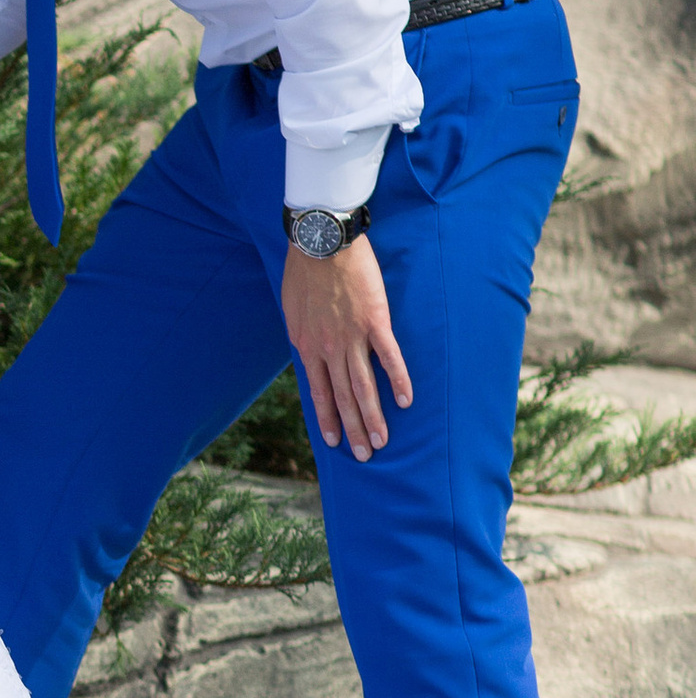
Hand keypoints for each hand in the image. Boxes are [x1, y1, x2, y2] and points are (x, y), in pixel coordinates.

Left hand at [284, 235, 410, 460]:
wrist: (320, 241)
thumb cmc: (303, 271)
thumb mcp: (292, 310)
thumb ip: (302, 336)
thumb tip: (308, 353)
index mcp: (306, 347)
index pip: (319, 392)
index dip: (327, 418)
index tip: (335, 441)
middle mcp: (328, 348)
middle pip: (343, 397)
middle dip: (354, 429)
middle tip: (364, 456)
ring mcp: (352, 337)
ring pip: (363, 385)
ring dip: (374, 416)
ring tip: (382, 441)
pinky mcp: (375, 321)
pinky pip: (389, 357)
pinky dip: (398, 380)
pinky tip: (406, 401)